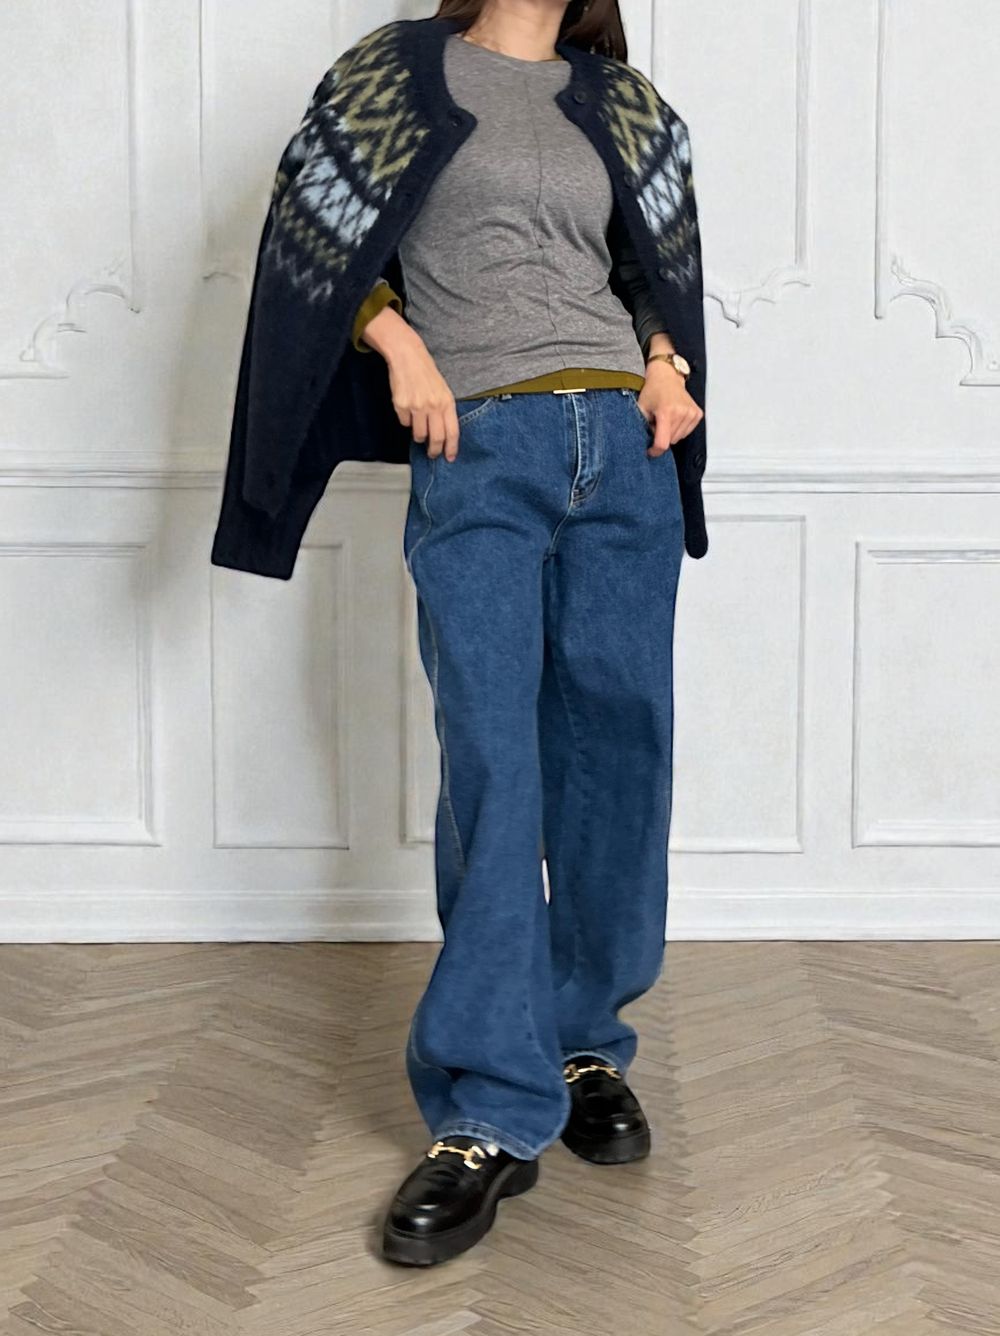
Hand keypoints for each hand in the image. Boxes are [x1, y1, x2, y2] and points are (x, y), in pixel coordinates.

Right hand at [361, 306, 458, 459]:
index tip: (449, 457)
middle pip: (435, 438)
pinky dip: (406, 420)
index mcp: (447, 402)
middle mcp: (433, 406)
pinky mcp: (401, 405)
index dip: (451, 448)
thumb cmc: (427, 374)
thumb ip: (444, 411)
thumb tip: (444, 435)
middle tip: (432, 454)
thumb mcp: (443, 391)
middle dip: (434, 450)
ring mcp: (416, 406)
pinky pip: (404, 423)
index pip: (452, 432)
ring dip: (419, 435)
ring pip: (418, 434)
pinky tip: (408, 408)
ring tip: (419, 427)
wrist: (408, 356)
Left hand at [636, 361, 703, 457]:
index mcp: (666, 412)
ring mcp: (691, 413)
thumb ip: (640, 426)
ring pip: (678, 438)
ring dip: (670, 433)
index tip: (650, 450)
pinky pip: (686, 432)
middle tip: (656, 424)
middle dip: (661, 437)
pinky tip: (674, 417)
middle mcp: (681, 412)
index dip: (655, 451)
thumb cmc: (653, 390)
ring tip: (665, 419)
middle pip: (671, 441)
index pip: (663, 443)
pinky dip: (679, 429)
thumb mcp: (640, 407)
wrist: (667, 376)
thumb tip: (641, 443)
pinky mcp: (697, 414)